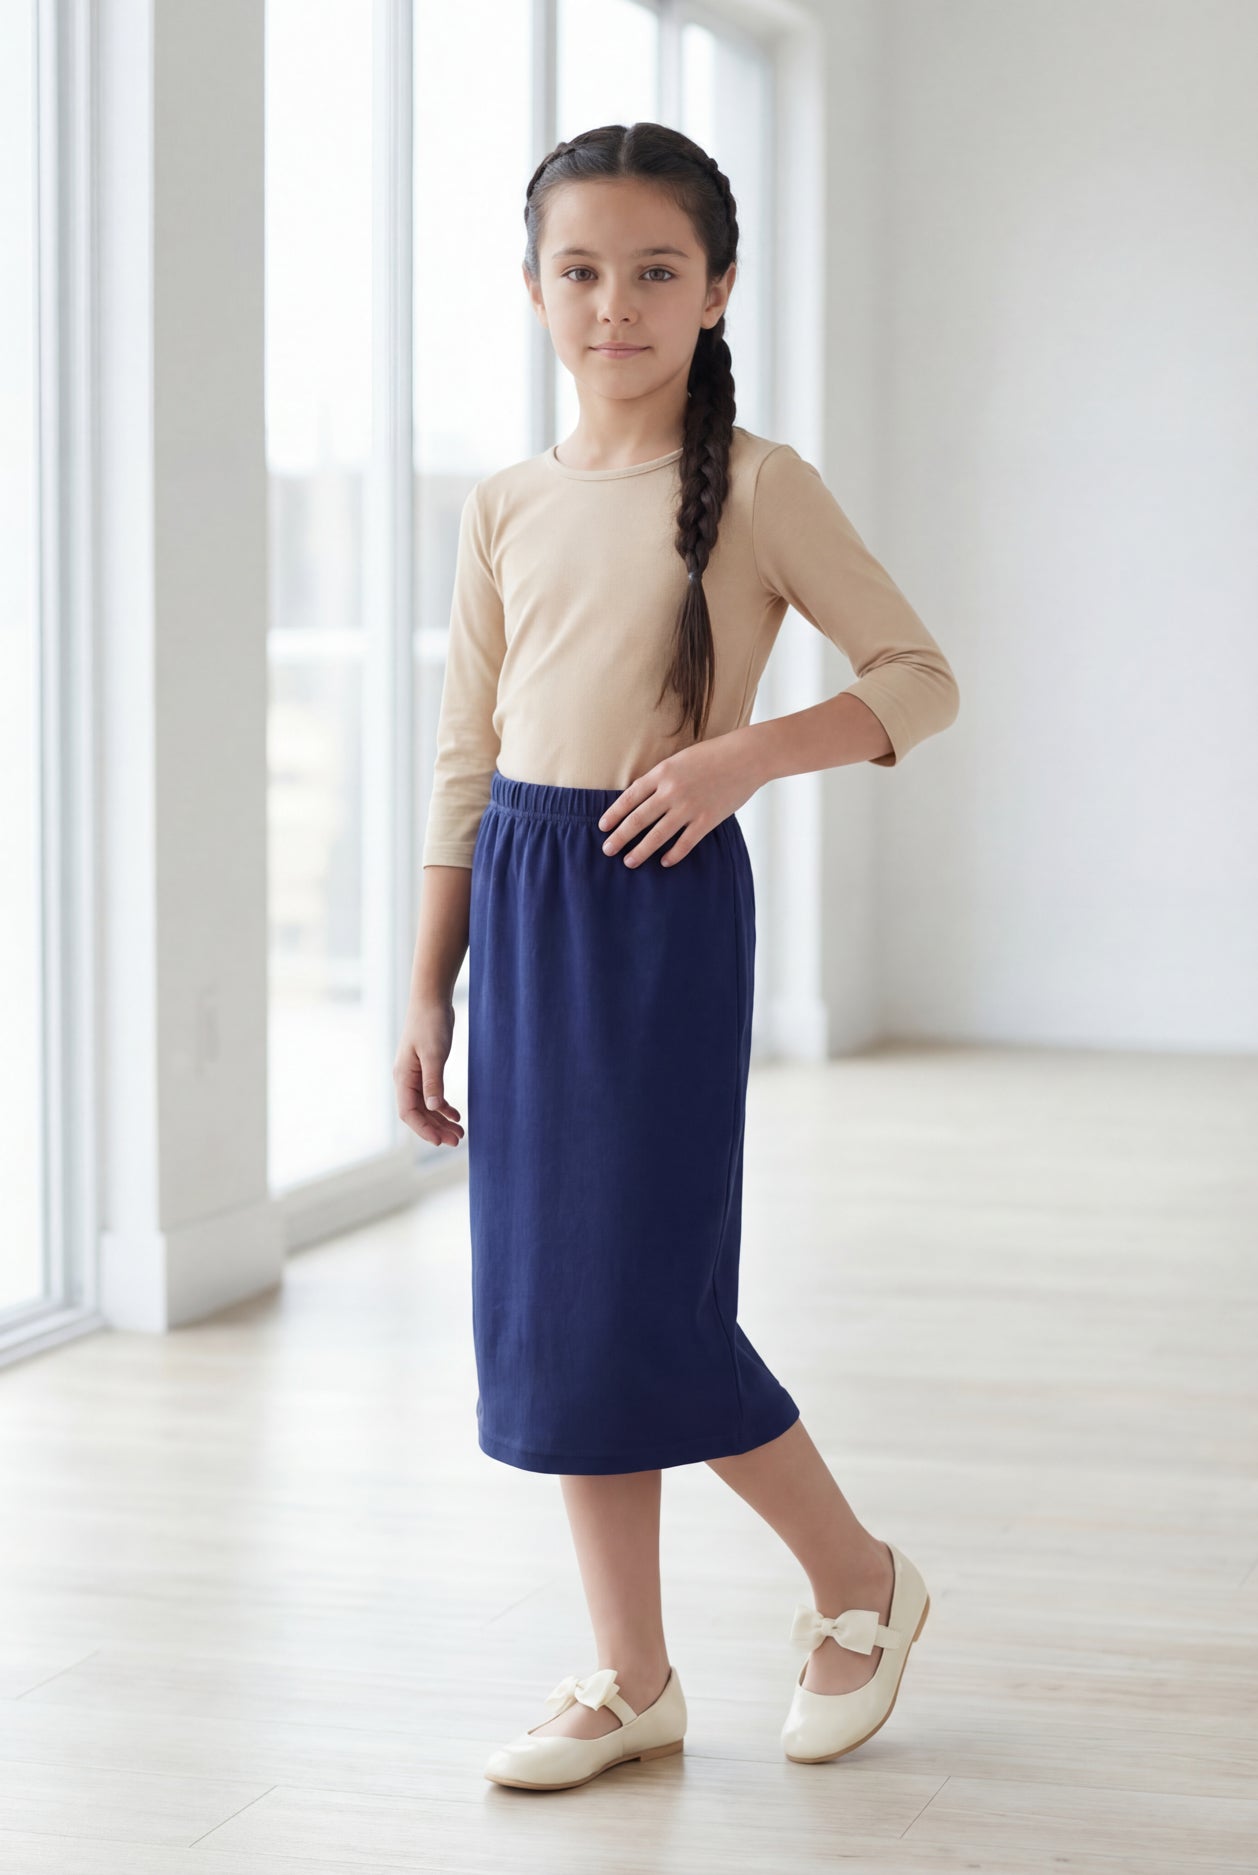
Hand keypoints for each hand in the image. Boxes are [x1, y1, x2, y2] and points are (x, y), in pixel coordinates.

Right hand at [394, 998, 463, 1146]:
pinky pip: (433, 1095)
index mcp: (403, 1078)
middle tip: (457, 1141)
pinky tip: (456, 1114)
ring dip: (441, 1120)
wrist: (431, 1000)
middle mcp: (406, 1079)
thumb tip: (433, 1108)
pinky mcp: (427, 1069)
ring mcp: (416, 1075)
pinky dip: (444, 1106)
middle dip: (436, 1129)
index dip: (423, 1129)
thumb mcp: (434, 1054)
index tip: (440, 1141)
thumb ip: (433, 1082)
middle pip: (419, 1113)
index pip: (409, 1112)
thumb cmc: (430, 1023)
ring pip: (427, 1106)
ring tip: (460, 1132)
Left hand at [597, 734, 760, 867]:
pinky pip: (685, 843)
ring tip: (629, 861)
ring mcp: (690, 807)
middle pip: (638, 819)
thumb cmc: (713, 755)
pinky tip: (664, 862)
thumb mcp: (680, 759)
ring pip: (657, 835)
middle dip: (620, 837)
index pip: (630, 798)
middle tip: (607, 850)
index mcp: (662, 773)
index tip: (603, 827)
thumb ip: (661, 778)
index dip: (614, 814)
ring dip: (640, 851)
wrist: (747, 757)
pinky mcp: (708, 820)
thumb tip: (640, 798)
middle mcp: (672, 791)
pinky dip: (673, 854)